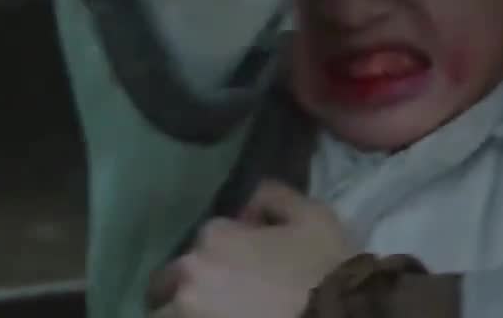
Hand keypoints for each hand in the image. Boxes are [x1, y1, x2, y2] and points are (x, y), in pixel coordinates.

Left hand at [147, 180, 350, 317]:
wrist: (339, 317)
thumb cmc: (327, 272)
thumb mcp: (314, 217)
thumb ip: (274, 196)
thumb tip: (249, 204)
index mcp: (215, 236)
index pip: (208, 237)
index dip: (229, 250)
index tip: (251, 264)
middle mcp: (191, 273)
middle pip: (168, 280)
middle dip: (188, 286)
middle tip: (223, 297)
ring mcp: (188, 313)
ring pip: (164, 313)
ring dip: (180, 311)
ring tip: (212, 313)